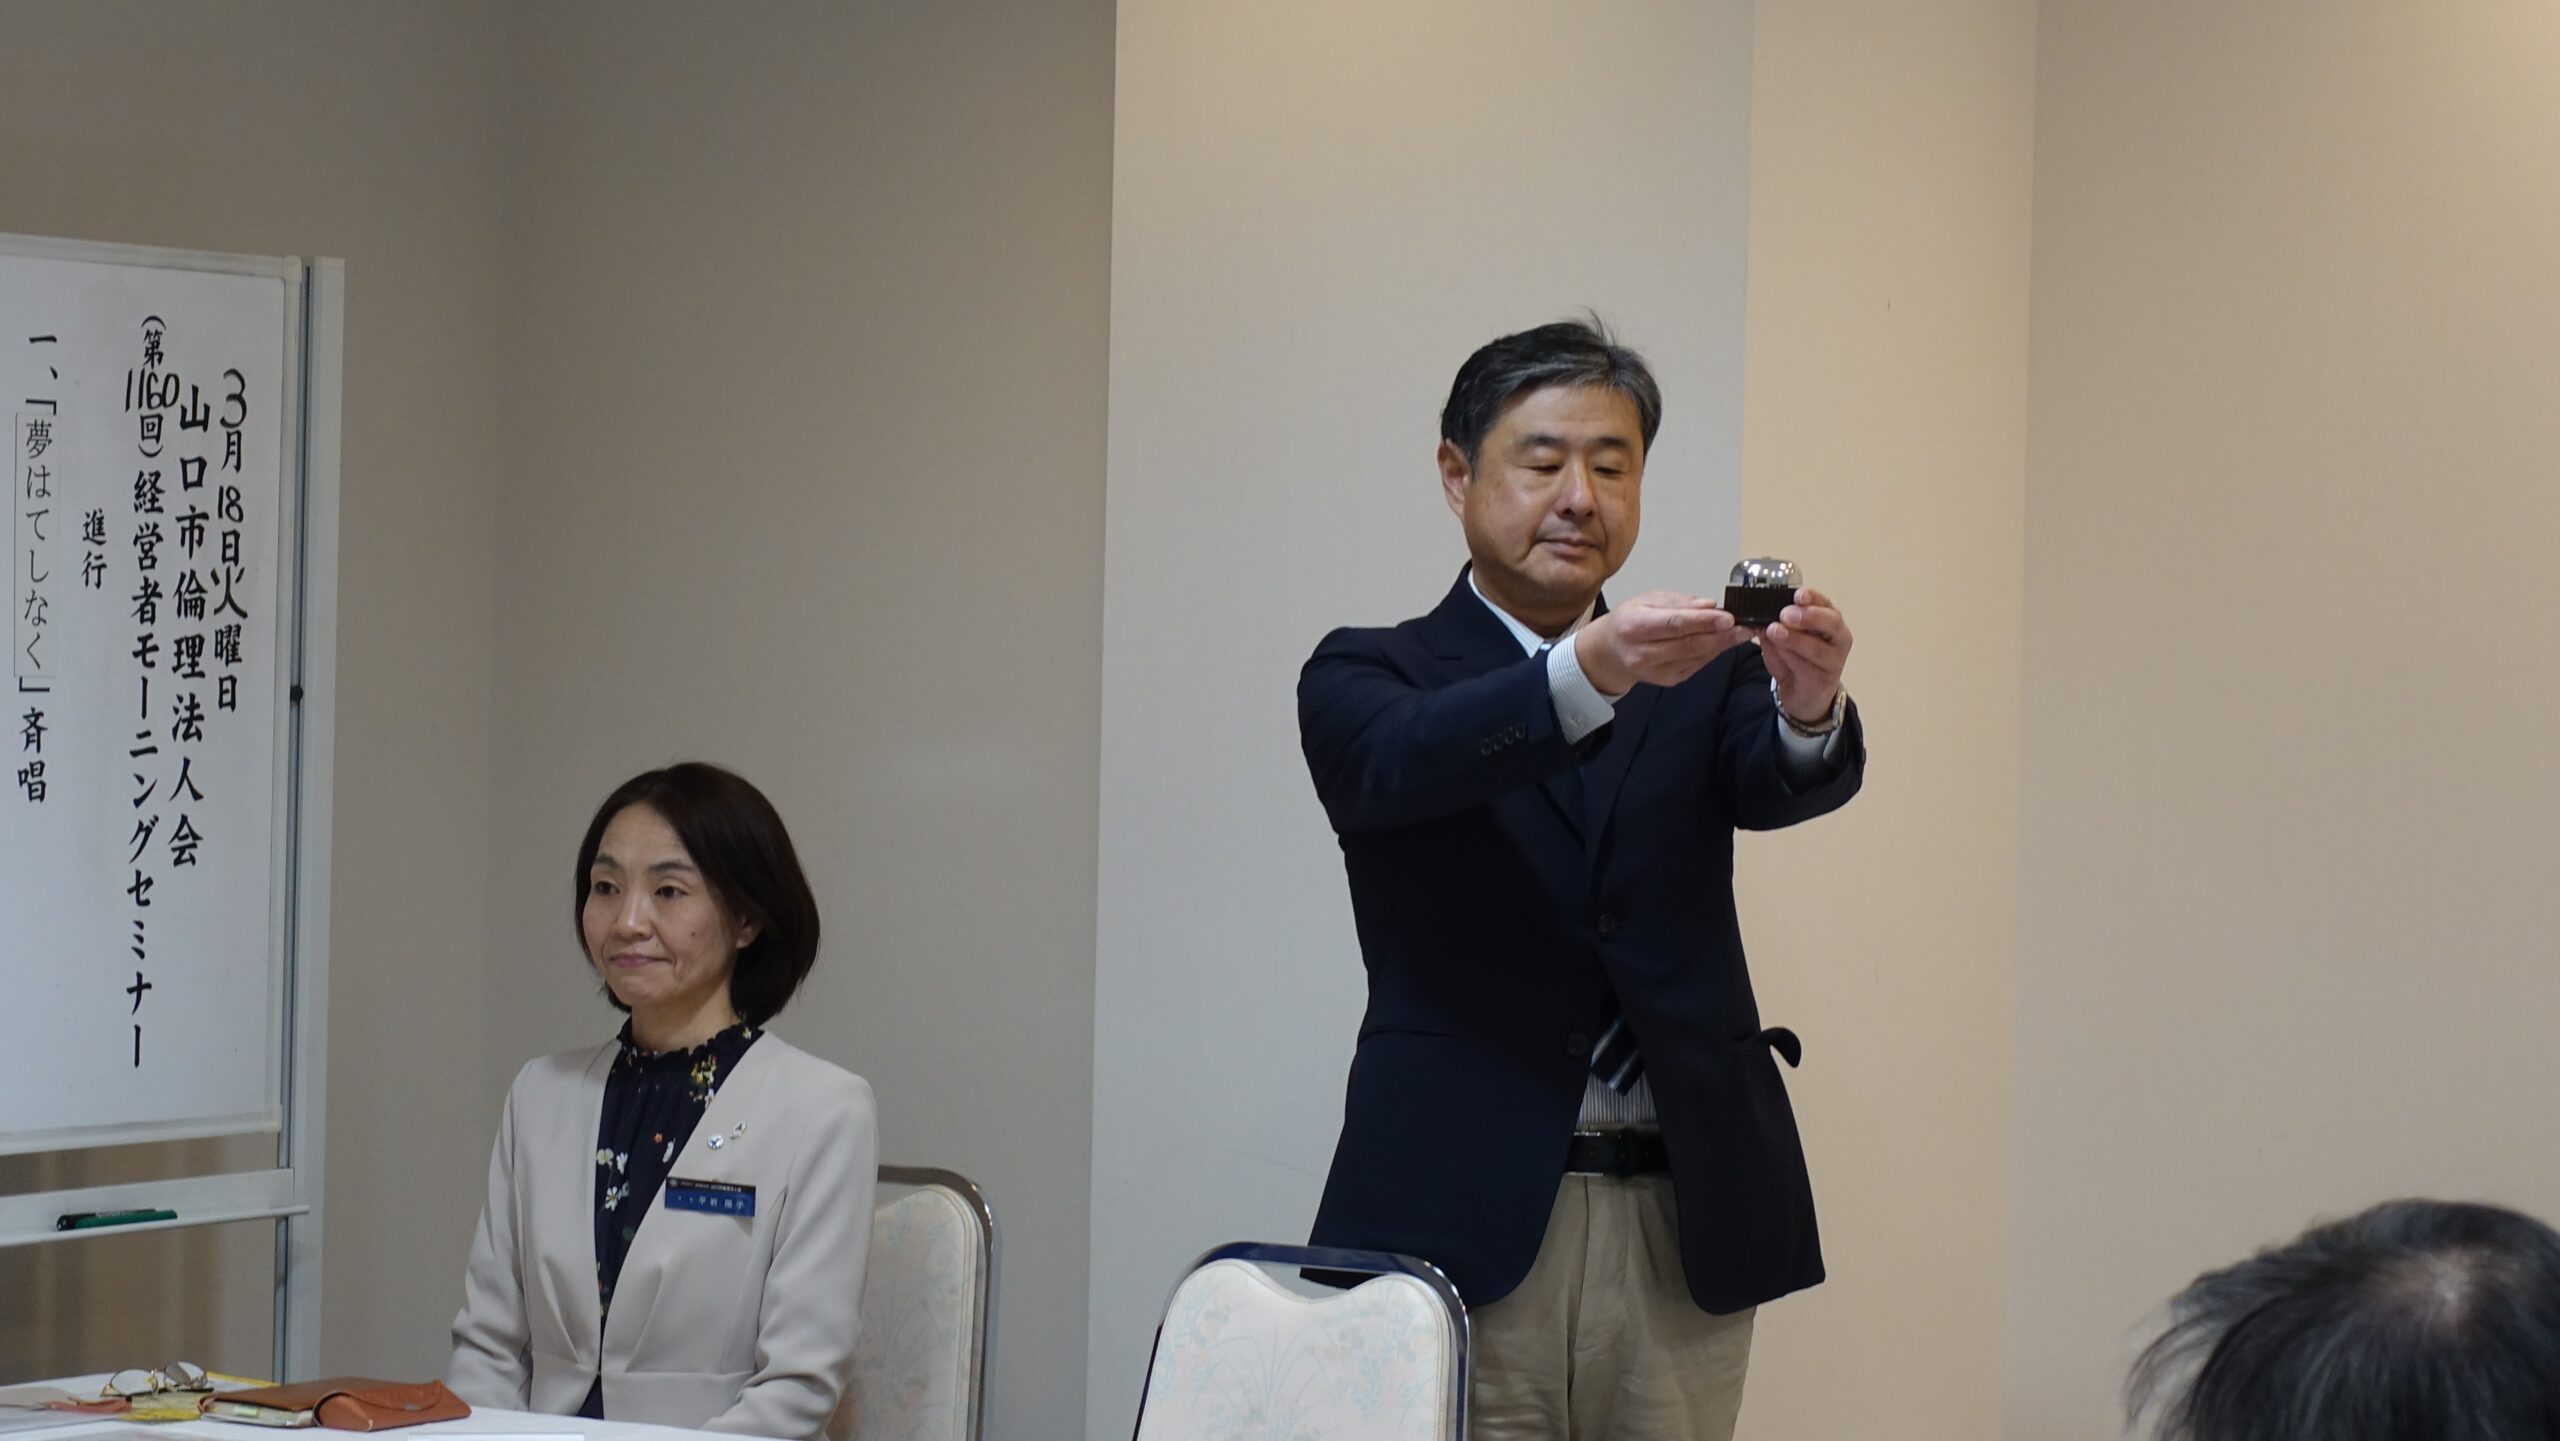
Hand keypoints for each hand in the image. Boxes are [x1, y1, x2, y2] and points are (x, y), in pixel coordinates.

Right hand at [1574, 590, 1746, 693]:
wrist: (1612, 651)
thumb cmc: (1631, 620)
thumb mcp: (1648, 600)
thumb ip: (1679, 602)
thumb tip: (1707, 605)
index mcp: (1634, 626)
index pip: (1674, 624)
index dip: (1703, 621)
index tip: (1728, 617)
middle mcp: (1642, 652)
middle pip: (1689, 644)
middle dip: (1722, 635)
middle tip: (1746, 626)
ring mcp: (1655, 670)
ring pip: (1696, 656)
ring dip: (1723, 645)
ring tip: (1742, 632)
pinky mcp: (1668, 680)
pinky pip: (1697, 665)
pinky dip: (1713, 652)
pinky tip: (1723, 642)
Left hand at [1756, 586, 1852, 722]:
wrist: (1804, 695)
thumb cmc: (1796, 660)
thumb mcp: (1782, 639)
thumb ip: (1774, 626)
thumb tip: (1759, 616)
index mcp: (1829, 621)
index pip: (1825, 603)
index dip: (1813, 597)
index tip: (1798, 594)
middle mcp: (1838, 639)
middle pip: (1831, 623)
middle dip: (1808, 616)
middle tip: (1786, 614)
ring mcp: (1834, 662)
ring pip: (1817, 648)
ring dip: (1794, 639)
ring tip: (1775, 631)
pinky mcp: (1822, 682)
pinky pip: (1806, 668)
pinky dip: (1789, 658)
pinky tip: (1777, 651)